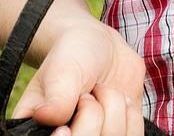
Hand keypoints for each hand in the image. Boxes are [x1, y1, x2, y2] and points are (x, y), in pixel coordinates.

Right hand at [13, 19, 145, 135]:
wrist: (99, 46)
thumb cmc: (72, 56)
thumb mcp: (62, 70)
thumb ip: (57, 96)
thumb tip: (44, 116)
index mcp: (41, 132)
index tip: (70, 120)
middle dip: (93, 113)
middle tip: (88, 94)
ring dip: (114, 110)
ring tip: (102, 92)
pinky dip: (131, 116)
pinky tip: (121, 100)